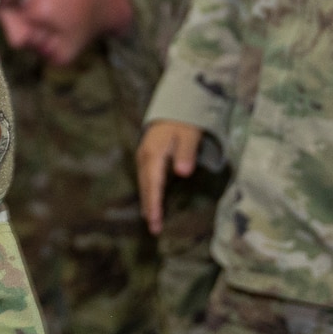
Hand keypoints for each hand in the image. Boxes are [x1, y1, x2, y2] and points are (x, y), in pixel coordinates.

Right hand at [137, 121, 203, 235]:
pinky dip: (148, 191)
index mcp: (154, 153)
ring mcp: (144, 156)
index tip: (156, 221)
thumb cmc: (182, 120)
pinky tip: (151, 201)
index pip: (153, 184)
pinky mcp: (147, 155)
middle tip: (154, 229)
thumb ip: (186, 152)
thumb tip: (183, 173)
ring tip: (151, 220)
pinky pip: (145, 178)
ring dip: (147, 201)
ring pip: (144, 183)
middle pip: (146, 186)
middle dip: (149, 207)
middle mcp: (145, 156)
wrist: (173, 104)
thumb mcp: (188, 133)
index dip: (154, 203)